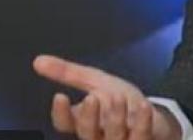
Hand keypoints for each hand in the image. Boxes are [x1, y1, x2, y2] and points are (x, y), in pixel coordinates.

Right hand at [32, 54, 180, 139]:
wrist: (155, 115)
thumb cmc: (121, 100)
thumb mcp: (96, 81)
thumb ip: (68, 73)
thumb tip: (37, 60)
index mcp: (84, 121)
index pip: (65, 124)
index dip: (60, 113)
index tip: (59, 96)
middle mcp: (99, 134)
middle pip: (86, 133)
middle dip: (88, 118)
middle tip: (91, 98)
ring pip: (112, 136)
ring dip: (114, 117)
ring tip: (117, 97)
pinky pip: (140, 135)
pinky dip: (141, 122)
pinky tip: (144, 106)